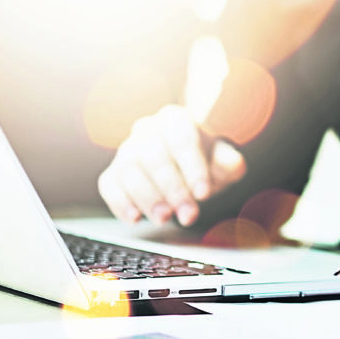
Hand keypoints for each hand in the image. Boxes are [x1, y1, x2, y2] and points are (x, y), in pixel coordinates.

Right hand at [97, 105, 246, 226]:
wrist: (186, 165)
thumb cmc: (205, 161)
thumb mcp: (224, 160)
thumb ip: (229, 162)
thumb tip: (230, 165)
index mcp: (176, 120)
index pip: (182, 139)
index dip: (193, 168)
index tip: (204, 194)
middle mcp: (147, 130)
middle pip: (154, 156)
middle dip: (172, 189)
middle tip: (188, 215)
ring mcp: (127, 150)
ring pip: (129, 170)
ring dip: (147, 198)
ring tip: (165, 218)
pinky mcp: (114, 172)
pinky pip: (109, 185)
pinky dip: (119, 202)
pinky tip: (134, 218)